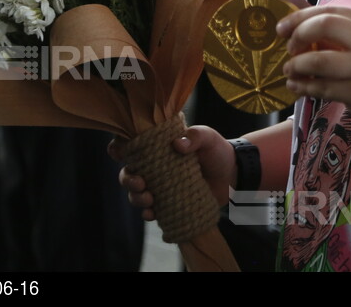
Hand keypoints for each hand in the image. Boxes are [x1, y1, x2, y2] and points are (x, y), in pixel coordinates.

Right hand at [108, 126, 235, 220]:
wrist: (233, 175)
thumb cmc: (217, 151)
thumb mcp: (208, 137)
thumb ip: (195, 136)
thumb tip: (178, 144)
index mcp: (158, 147)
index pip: (131, 146)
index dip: (118, 149)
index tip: (118, 153)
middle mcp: (155, 167)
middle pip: (128, 173)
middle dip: (127, 179)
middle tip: (140, 183)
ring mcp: (160, 186)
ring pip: (136, 193)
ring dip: (136, 198)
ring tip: (149, 200)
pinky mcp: (169, 203)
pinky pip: (151, 211)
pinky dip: (148, 213)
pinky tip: (152, 214)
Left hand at [278, 6, 350, 143]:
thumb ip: (345, 40)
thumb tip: (304, 34)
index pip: (331, 11)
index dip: (301, 17)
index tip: (282, 28)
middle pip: (325, 24)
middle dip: (299, 34)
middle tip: (289, 48)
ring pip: (319, 59)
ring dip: (297, 65)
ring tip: (289, 71)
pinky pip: (322, 87)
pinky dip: (303, 87)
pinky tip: (296, 87)